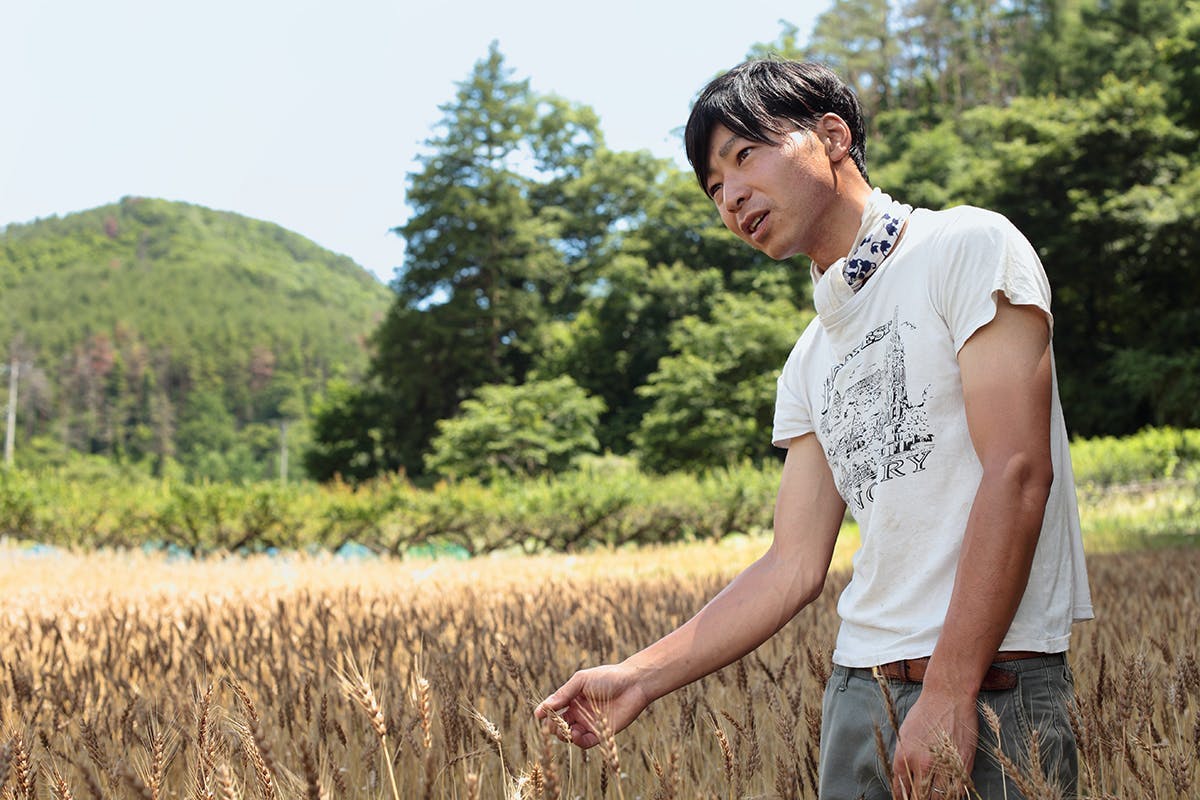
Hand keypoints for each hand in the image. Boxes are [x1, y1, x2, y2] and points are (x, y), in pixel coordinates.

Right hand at [535, 663, 651, 748]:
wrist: (634, 684)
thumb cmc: (608, 677)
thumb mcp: (581, 681)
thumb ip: (563, 694)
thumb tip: (542, 709)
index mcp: (573, 698)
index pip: (554, 709)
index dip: (546, 713)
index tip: (539, 716)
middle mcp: (579, 712)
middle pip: (560, 725)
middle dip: (554, 727)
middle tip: (554, 725)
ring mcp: (589, 724)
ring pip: (570, 736)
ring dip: (565, 735)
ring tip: (567, 730)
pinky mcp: (601, 734)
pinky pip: (585, 742)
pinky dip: (578, 741)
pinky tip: (576, 734)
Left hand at [891, 687, 976, 797]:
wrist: (948, 696)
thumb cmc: (924, 712)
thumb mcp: (904, 734)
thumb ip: (903, 758)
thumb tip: (902, 780)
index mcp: (904, 756)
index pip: (900, 789)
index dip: (901, 798)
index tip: (904, 799)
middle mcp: (922, 764)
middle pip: (918, 797)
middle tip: (917, 799)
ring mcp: (944, 766)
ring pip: (937, 798)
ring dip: (934, 799)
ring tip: (932, 797)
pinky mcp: (963, 765)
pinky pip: (957, 792)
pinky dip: (951, 797)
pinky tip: (947, 796)